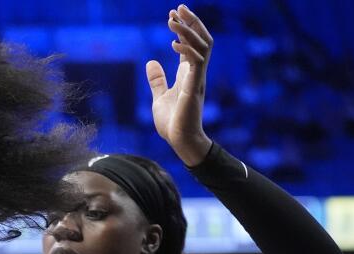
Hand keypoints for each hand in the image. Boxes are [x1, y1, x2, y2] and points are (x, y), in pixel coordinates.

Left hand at [146, 4, 213, 165]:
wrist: (179, 141)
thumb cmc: (172, 122)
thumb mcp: (159, 97)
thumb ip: (157, 80)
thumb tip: (151, 62)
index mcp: (189, 73)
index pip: (191, 44)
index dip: (184, 28)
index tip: (172, 15)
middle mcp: (196, 72)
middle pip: (201, 39)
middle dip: (191, 22)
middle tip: (178, 8)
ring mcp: (197, 78)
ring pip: (202, 46)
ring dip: (188, 31)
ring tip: (173, 20)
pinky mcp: (194, 87)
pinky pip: (196, 62)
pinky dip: (186, 50)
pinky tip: (173, 44)